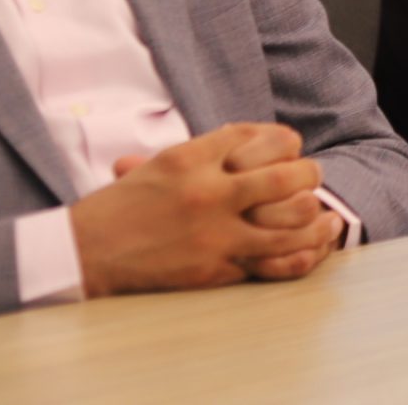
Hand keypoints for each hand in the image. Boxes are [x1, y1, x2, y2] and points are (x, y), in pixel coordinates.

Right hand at [70, 123, 333, 297]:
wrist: (84, 251)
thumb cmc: (122, 206)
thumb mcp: (164, 163)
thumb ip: (209, 150)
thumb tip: (254, 140)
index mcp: (194, 157)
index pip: (262, 138)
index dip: (286, 145)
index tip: (289, 153)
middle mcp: (208, 191)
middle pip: (287, 176)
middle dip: (309, 177)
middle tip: (313, 181)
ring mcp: (213, 232)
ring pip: (289, 221)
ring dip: (312, 218)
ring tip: (323, 217)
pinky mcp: (212, 269)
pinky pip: (268, 262)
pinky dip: (294, 255)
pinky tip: (308, 249)